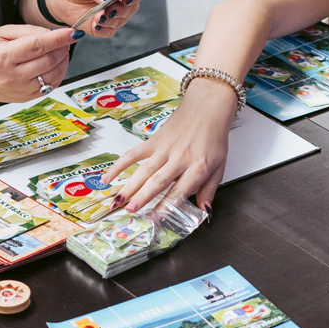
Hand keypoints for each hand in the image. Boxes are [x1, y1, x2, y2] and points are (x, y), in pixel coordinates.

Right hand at [0, 24, 78, 104]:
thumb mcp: (0, 33)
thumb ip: (28, 31)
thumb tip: (53, 33)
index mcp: (2, 57)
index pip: (38, 46)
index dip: (59, 38)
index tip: (73, 32)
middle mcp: (11, 77)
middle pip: (49, 61)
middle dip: (63, 48)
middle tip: (65, 38)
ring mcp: (18, 90)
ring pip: (53, 76)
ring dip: (63, 61)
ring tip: (60, 50)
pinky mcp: (24, 98)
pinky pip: (49, 86)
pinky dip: (57, 74)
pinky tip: (54, 64)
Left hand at [41, 0, 144, 36]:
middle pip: (132, 7)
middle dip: (121, 10)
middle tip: (108, 10)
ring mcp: (111, 12)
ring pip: (121, 21)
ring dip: (111, 21)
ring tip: (98, 18)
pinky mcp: (100, 25)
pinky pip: (108, 31)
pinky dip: (103, 30)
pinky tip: (95, 25)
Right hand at [106, 83, 236, 212]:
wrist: (207, 108)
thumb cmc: (213, 138)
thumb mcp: (219, 167)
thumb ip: (209, 190)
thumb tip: (203, 211)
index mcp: (197, 167)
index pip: (179, 191)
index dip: (166, 207)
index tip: (154, 219)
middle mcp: (179, 159)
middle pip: (158, 181)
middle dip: (143, 197)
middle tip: (131, 211)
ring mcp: (164, 149)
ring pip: (144, 170)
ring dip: (130, 186)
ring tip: (119, 200)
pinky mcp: (153, 141)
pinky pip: (133, 154)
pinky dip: (119, 165)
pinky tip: (108, 178)